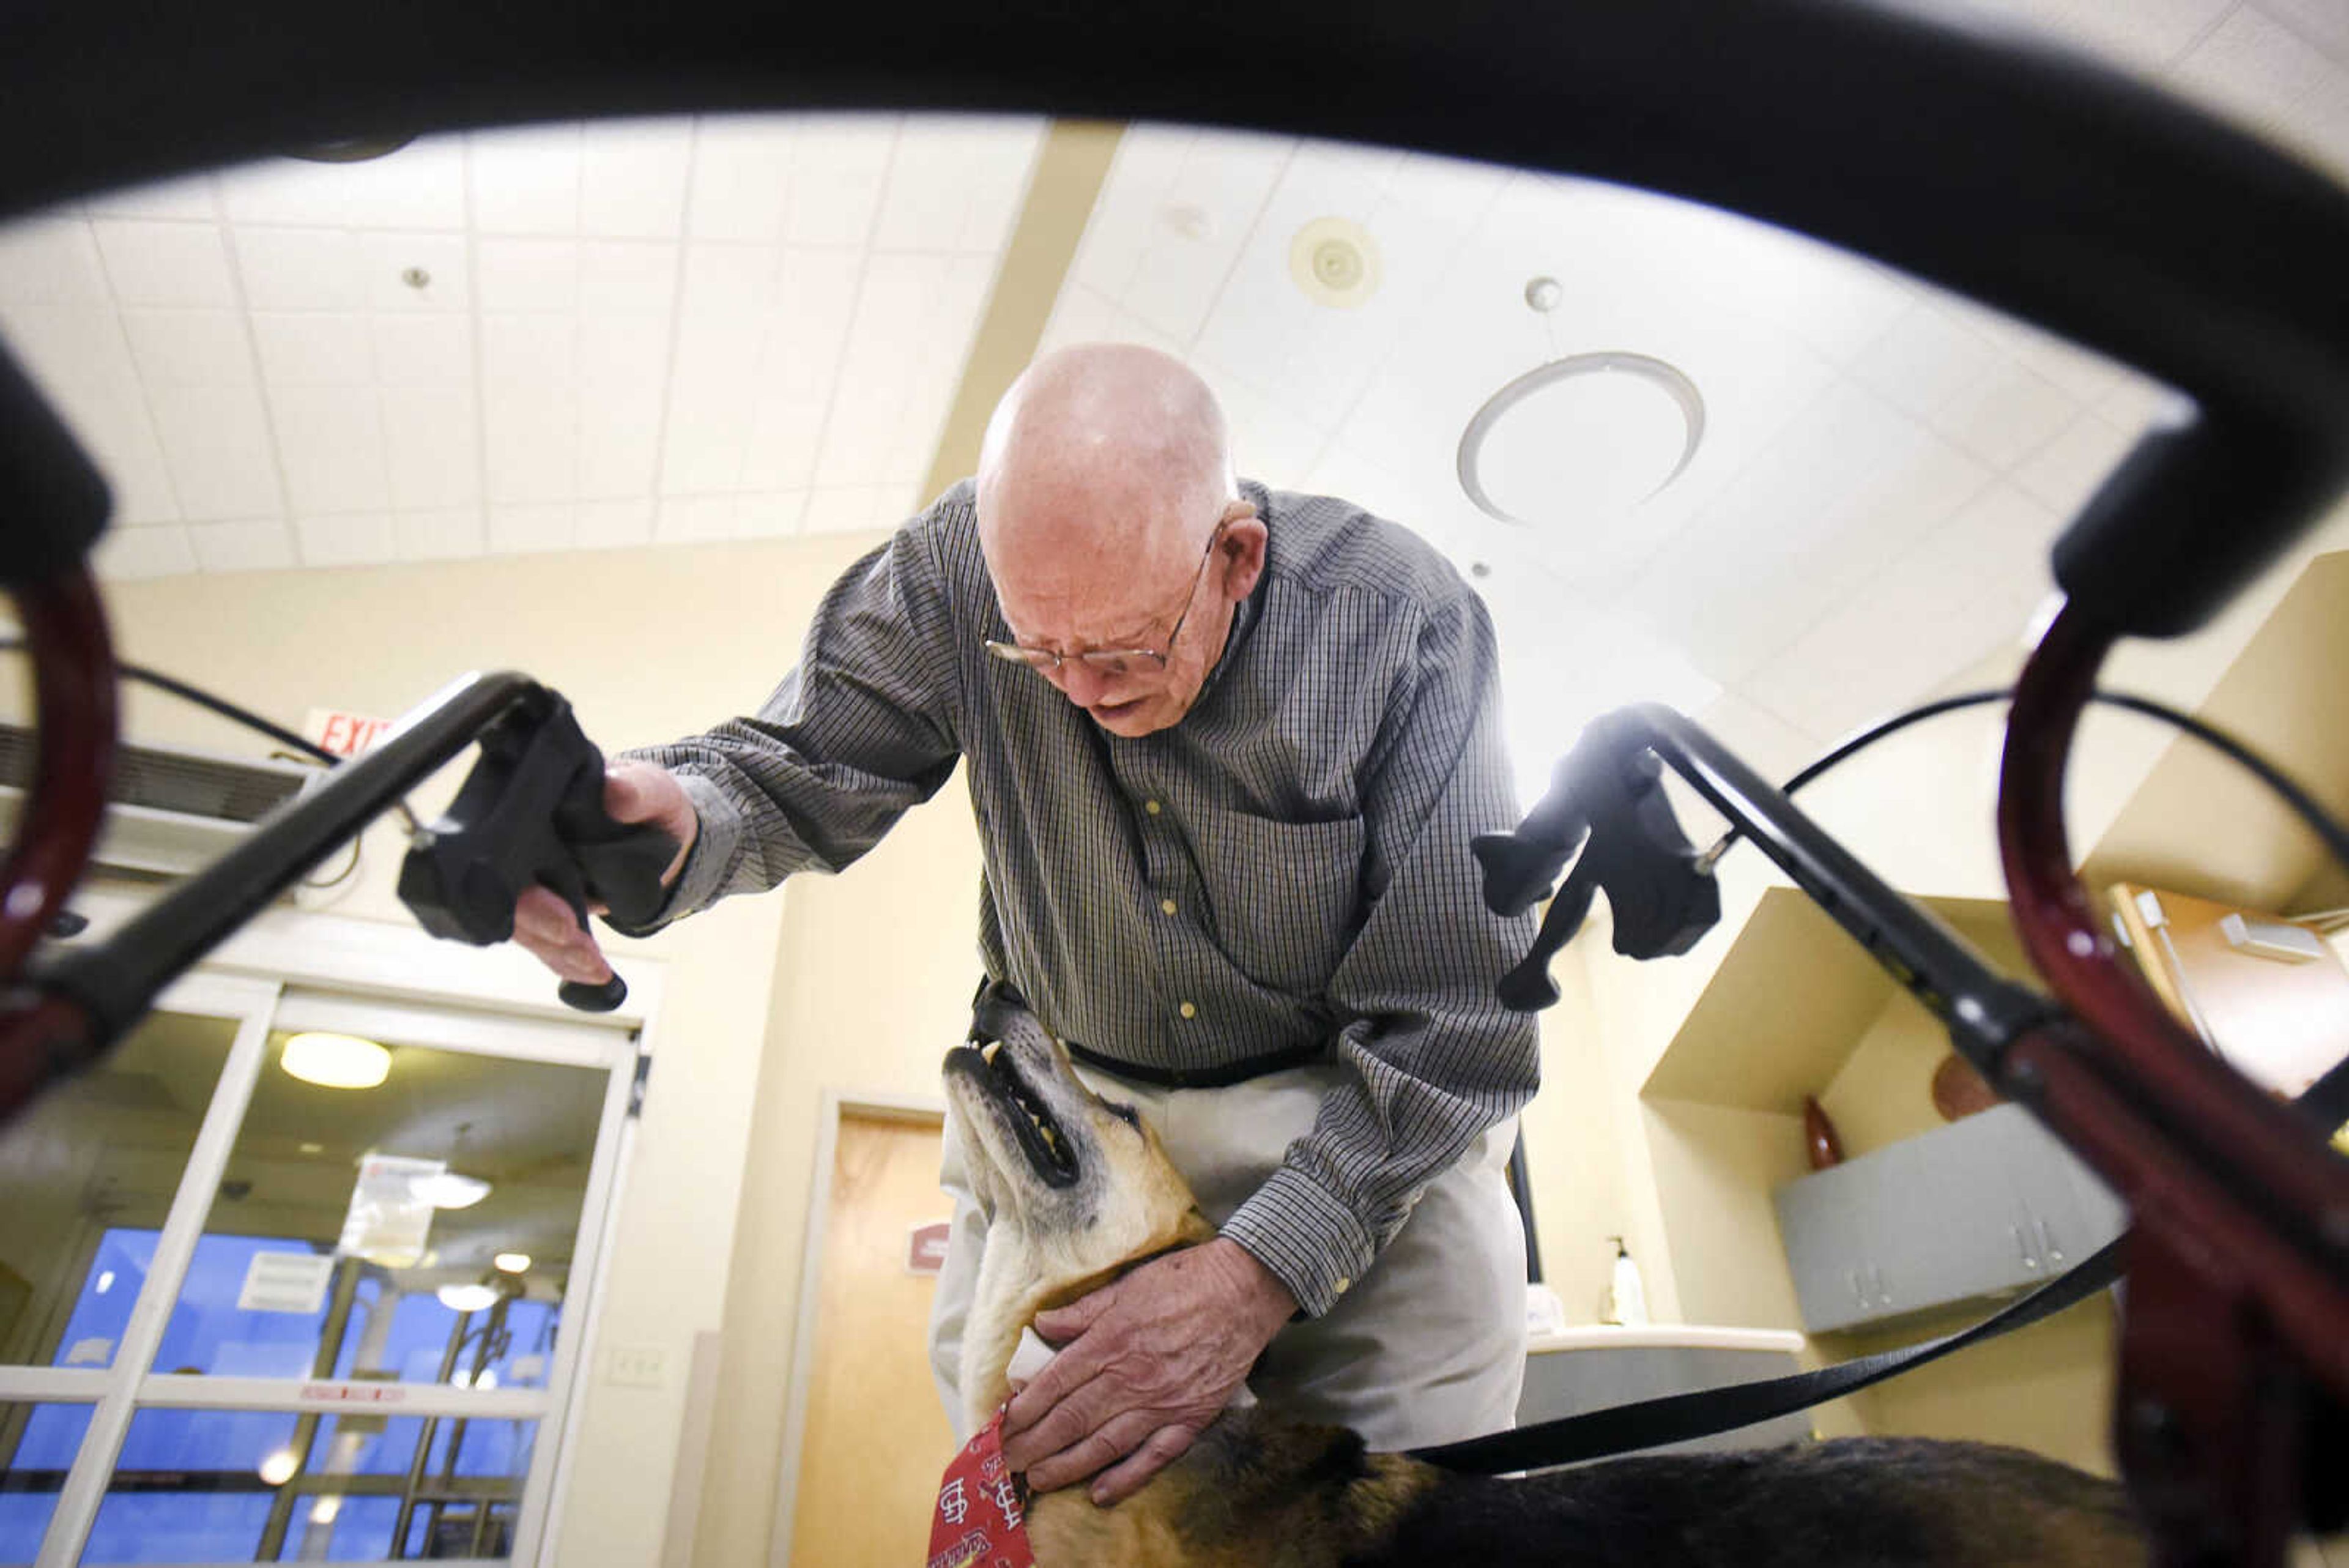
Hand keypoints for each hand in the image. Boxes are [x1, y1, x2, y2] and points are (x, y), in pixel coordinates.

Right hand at [511, 759, 694, 983]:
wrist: (664, 831)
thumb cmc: (648, 801)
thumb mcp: (650, 788)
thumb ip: (636, 789)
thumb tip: (616, 790)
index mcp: (536, 811)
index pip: (505, 845)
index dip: (519, 881)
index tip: (554, 906)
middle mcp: (525, 849)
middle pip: (509, 895)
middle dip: (537, 924)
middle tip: (570, 936)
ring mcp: (536, 883)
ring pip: (527, 927)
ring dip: (556, 950)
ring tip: (591, 964)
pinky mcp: (554, 910)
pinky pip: (550, 944)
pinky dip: (569, 964)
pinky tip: (593, 977)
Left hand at [1000, 1237, 1295, 1505]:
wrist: (1245, 1291)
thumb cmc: (1185, 1281)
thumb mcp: (1126, 1285)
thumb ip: (1083, 1310)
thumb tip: (1042, 1324)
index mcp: (1111, 1341)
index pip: (1056, 1382)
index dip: (1025, 1406)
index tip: (1002, 1423)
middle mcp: (1131, 1377)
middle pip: (1071, 1418)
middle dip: (1034, 1443)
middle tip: (1006, 1461)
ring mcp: (1161, 1403)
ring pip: (1104, 1443)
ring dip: (1067, 1465)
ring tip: (1038, 1479)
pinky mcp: (1190, 1418)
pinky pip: (1154, 1456)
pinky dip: (1127, 1478)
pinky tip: (1101, 1493)